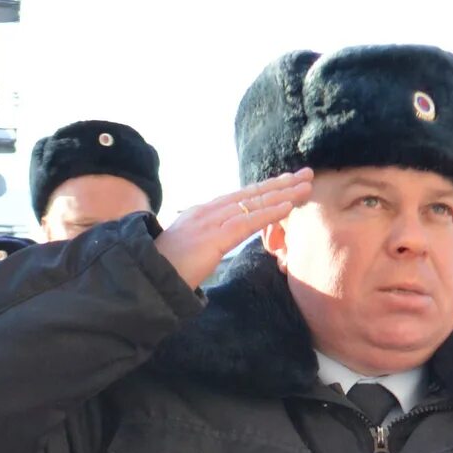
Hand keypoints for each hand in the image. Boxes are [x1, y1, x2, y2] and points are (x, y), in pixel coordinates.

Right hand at [152, 170, 315, 287]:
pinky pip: (248, 222)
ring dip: (283, 194)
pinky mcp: (213, 237)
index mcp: (201, 213)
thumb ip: (204, 240)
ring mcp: (210, 222)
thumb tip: (214, 244)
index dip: (265, 189)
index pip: (240, 197)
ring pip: (254, 203)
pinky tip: (288, 205)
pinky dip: (270, 212)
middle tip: (306, 174)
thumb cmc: (165, 269)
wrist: (146, 278)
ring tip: (306, 185)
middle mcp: (207, 211)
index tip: (286, 181)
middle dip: (280, 183)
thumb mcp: (188, 248)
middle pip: (251, 194)